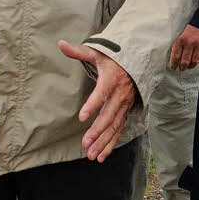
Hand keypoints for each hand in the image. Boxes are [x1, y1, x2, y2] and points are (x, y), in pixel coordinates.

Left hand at [58, 40, 136, 162]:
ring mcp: (123, 105)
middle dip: (97, 131)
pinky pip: (119, 130)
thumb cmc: (114, 57)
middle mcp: (119, 94)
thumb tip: (60, 43)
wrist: (138, 60)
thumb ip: (78, 51)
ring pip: (114, 126)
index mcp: (111, 79)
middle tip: (85, 143)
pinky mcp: (125, 111)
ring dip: (103, 142)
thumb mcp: (97, 52)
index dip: (92, 105)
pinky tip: (101, 155)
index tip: (82, 116)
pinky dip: (111, 144)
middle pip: (108, 115)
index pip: (101, 93)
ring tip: (91, 155)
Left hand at [169, 25, 198, 70]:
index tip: (173, 68)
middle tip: (181, 68)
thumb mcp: (180, 35)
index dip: (173, 64)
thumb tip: (173, 59)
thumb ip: (177, 46)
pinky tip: (196, 60)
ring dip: (191, 66)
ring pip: (194, 61)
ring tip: (189, 66)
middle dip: (182, 67)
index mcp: (181, 40)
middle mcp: (190, 43)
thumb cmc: (188, 31)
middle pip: (185, 61)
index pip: (176, 56)